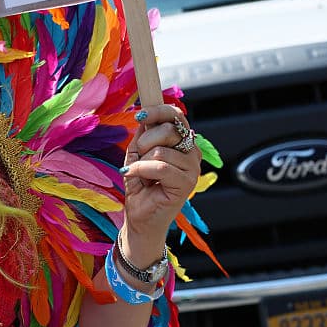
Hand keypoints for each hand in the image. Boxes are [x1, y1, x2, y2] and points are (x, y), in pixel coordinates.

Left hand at [119, 104, 200, 264]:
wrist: (140, 215)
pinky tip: (133, 175)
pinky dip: (141, 170)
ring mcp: (192, 168)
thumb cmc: (140, 185)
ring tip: (140, 173)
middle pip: (169, 130)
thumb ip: (142, 135)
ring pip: (161, 150)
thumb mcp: (136, 154)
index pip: (176, 116)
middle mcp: (191, 152)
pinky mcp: (188, 184)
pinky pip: (161, 166)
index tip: (140, 115)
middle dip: (145, 141)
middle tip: (139, 157)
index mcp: (181, 142)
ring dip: (141, 161)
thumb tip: (144, 115)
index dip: (158, 111)